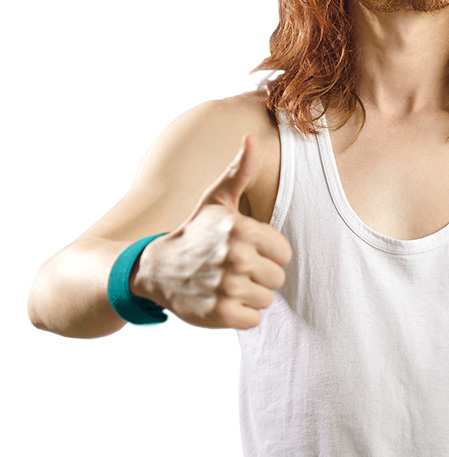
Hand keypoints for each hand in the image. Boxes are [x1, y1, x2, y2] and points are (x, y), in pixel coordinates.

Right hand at [133, 134, 292, 328]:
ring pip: (266, 299)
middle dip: (258, 276)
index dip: (267, 254)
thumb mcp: (217, 200)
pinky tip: (220, 301)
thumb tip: (251, 137)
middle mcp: (235, 257)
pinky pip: (253, 319)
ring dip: (249, 295)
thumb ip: (240, 170)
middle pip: (277, 278)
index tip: (244, 249)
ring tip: (225, 283)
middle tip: (232, 268)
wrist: (156, 269)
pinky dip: (240, 315)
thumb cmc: (195, 232)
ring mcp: (227, 287)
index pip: (284, 254)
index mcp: (241, 229)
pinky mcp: (220, 314)